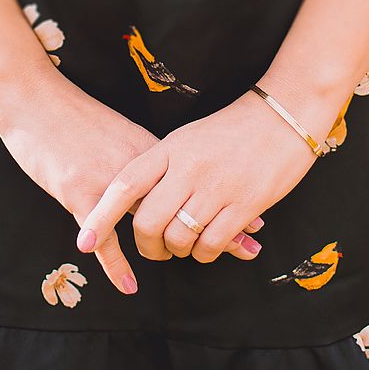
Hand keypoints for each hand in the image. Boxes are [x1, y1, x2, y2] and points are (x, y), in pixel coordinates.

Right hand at [0, 65, 262, 293]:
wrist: (35, 99)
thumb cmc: (75, 118)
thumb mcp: (121, 134)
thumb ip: (149, 160)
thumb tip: (178, 180)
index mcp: (150, 151)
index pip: (196, 183)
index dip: (226, 201)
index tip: (258, 218)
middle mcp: (138, 166)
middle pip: (185, 203)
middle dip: (220, 225)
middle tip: (251, 245)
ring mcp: (110, 181)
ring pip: (152, 220)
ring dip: (181, 243)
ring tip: (207, 260)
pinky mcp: (80, 193)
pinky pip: (104, 237)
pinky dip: (117, 264)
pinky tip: (131, 285)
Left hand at [78, 86, 336, 278]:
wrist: (283, 115)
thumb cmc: (233, 128)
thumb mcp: (188, 139)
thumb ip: (162, 167)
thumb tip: (137, 202)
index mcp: (170, 148)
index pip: (125, 186)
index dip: (101, 216)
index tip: (84, 241)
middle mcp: (189, 168)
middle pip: (149, 222)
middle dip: (147, 247)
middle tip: (154, 251)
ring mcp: (217, 187)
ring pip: (179, 238)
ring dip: (178, 252)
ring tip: (184, 247)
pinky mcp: (245, 205)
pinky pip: (212, 244)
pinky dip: (205, 254)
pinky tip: (209, 247)